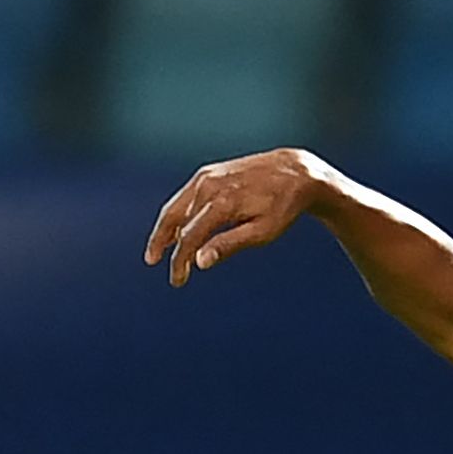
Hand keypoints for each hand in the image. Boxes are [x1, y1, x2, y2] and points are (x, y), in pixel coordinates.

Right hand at [145, 148, 331, 288]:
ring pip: (175, 208)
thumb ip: (229, 245)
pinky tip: (176, 231)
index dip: (179, 262)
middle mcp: (209, 186)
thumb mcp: (262, 232)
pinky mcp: (208, 173)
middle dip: (167, 248)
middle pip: (176, 222)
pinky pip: (184, 198)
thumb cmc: (282, 206)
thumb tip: (200, 262)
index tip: (178, 281)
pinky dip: (176, 215)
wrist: (294, 171)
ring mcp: (206, 177)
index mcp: (223, 203)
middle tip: (162, 268)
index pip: (190, 238)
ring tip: (158, 252)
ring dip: (165, 231)